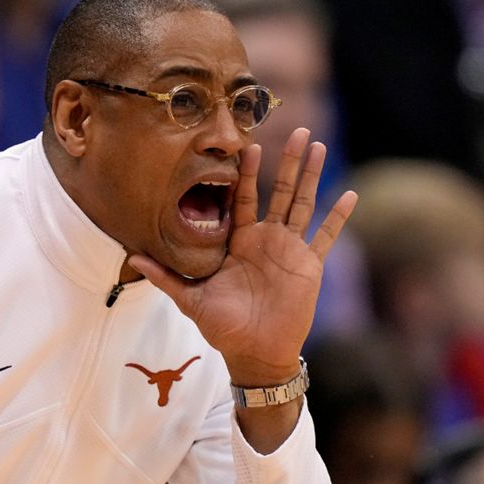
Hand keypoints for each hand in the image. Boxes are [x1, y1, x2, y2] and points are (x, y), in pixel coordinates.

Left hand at [129, 128, 356, 385]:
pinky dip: (338, 217)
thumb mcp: (191, 300)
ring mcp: (290, 250)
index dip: (247, 174)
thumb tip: (133, 260)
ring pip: (303, 204)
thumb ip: (166, 277)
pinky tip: (350, 193)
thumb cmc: (223, 328)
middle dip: (287, 161)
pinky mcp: (309, 265)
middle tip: (296, 129)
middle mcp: (266, 240)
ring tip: (318, 146)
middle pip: (279, 191)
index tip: (249, 146)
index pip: (244, 199)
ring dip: (312, 175)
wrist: (255, 354)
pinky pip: (326, 236)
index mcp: (240, 242)